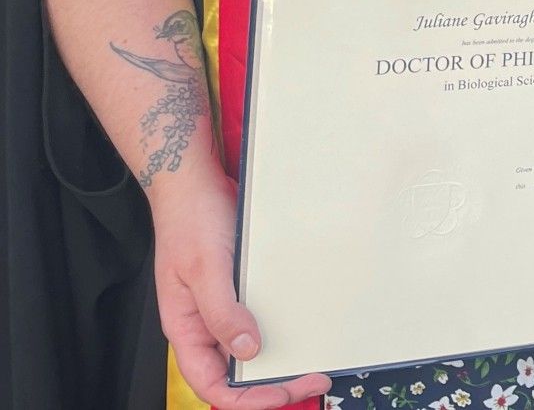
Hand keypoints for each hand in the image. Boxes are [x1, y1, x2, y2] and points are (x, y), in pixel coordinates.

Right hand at [149, 170, 330, 407]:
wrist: (194, 182)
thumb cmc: (189, 220)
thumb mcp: (206, 268)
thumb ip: (222, 312)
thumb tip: (247, 350)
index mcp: (186, 327)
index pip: (210, 384)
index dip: (246, 398)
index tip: (282, 393)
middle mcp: (202, 323)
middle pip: (233, 372)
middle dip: (270, 384)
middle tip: (311, 378)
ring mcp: (220, 306)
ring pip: (246, 350)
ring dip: (276, 360)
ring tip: (311, 361)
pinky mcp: (237, 289)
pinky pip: (256, 320)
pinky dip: (278, 331)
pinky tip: (301, 329)